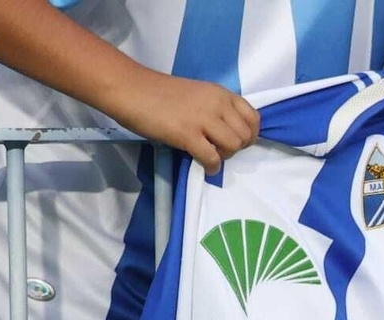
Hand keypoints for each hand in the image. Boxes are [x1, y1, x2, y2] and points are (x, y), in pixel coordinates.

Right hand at [106, 69, 259, 174]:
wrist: (131, 89)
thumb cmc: (158, 93)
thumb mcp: (196, 94)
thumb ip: (213, 108)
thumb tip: (224, 132)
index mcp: (219, 93)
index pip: (253, 117)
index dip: (249, 134)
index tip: (238, 141)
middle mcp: (216, 103)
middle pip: (245, 135)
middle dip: (237, 148)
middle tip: (220, 150)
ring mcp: (203, 119)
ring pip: (233, 146)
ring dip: (225, 157)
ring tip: (211, 156)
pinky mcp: (187, 134)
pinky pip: (212, 158)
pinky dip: (212, 167)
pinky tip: (204, 167)